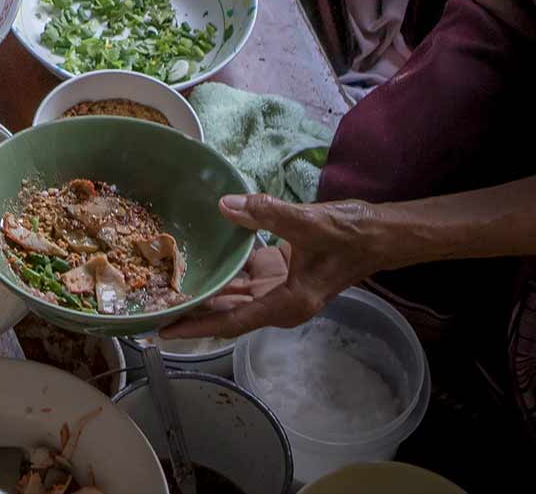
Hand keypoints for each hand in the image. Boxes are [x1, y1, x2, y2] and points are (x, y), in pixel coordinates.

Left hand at [161, 194, 392, 338]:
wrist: (381, 234)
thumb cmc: (351, 235)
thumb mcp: (309, 222)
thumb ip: (267, 212)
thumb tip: (225, 205)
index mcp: (287, 303)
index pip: (233, 320)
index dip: (198, 325)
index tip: (165, 330)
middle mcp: (280, 303)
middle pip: (228, 312)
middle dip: (193, 310)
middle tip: (153, 306)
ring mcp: (280, 288)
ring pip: (234, 295)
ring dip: (205, 292)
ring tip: (166, 287)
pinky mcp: (281, 271)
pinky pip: (245, 276)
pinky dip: (223, 271)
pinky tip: (198, 260)